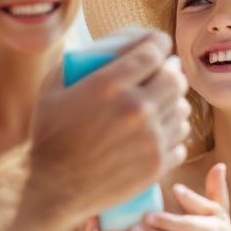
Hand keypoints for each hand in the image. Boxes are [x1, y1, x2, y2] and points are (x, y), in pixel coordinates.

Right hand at [28, 30, 190, 219]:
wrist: (52, 188)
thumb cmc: (48, 135)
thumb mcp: (53, 87)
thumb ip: (78, 60)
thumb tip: (106, 45)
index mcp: (110, 84)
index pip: (154, 50)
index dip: (159, 42)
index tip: (158, 45)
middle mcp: (136, 108)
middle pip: (175, 77)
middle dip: (171, 70)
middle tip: (164, 72)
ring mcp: (150, 138)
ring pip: (181, 108)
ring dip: (174, 101)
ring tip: (162, 102)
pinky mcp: (156, 164)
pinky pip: (180, 138)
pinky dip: (173, 132)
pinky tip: (161, 131)